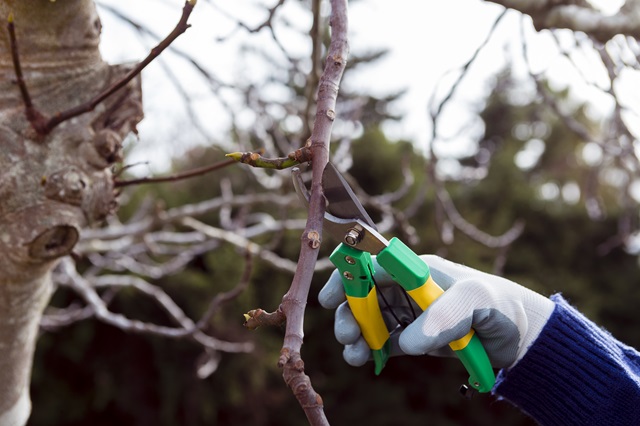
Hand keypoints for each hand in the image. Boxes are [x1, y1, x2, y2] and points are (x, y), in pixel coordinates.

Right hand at [319, 255, 554, 368]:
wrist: (518, 335)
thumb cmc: (498, 304)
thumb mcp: (475, 300)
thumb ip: (443, 316)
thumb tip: (407, 342)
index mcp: (416, 269)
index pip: (373, 265)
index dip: (347, 277)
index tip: (330, 298)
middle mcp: (407, 288)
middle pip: (363, 294)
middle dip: (348, 313)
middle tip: (347, 335)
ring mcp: (408, 313)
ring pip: (369, 320)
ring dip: (355, 334)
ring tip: (355, 354)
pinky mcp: (414, 337)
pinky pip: (383, 341)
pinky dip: (370, 350)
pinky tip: (366, 360)